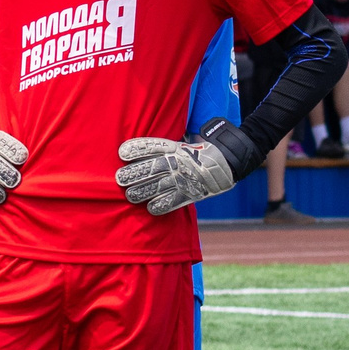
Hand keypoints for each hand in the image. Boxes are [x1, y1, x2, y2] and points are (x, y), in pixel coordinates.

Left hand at [116, 131, 238, 214]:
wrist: (228, 162)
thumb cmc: (198, 152)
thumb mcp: (183, 142)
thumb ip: (165, 146)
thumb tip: (142, 147)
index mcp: (176, 147)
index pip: (154, 146)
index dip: (138, 149)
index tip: (122, 152)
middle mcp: (179, 162)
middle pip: (154, 167)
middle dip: (136, 173)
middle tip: (120, 179)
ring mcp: (185, 178)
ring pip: (161, 186)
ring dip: (144, 191)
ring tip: (130, 195)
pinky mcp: (192, 193)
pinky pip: (175, 201)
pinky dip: (162, 205)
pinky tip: (150, 208)